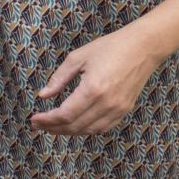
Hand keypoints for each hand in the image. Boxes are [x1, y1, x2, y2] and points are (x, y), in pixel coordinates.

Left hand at [31, 33, 160, 135]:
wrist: (144, 47)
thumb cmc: (110, 48)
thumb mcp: (78, 58)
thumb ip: (59, 79)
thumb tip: (43, 95)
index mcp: (92, 89)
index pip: (65, 115)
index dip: (47, 121)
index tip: (34, 119)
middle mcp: (106, 104)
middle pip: (75, 126)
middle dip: (53, 128)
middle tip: (38, 125)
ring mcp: (118, 109)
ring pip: (88, 130)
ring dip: (68, 131)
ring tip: (52, 126)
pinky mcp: (125, 110)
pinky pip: (103, 128)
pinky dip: (86, 130)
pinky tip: (75, 125)